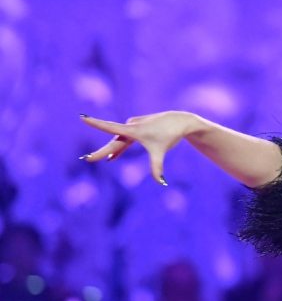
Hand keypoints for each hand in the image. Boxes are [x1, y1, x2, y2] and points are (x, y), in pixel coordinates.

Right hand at [79, 111, 195, 185]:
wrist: (180, 121)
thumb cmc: (170, 135)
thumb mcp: (161, 152)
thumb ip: (157, 168)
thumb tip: (161, 183)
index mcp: (132, 130)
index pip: (109, 127)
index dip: (95, 123)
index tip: (82, 117)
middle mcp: (131, 126)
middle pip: (114, 142)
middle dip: (102, 152)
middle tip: (87, 159)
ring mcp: (134, 125)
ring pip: (121, 141)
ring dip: (114, 151)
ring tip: (106, 160)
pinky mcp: (138, 126)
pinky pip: (126, 138)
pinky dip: (120, 146)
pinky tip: (113, 156)